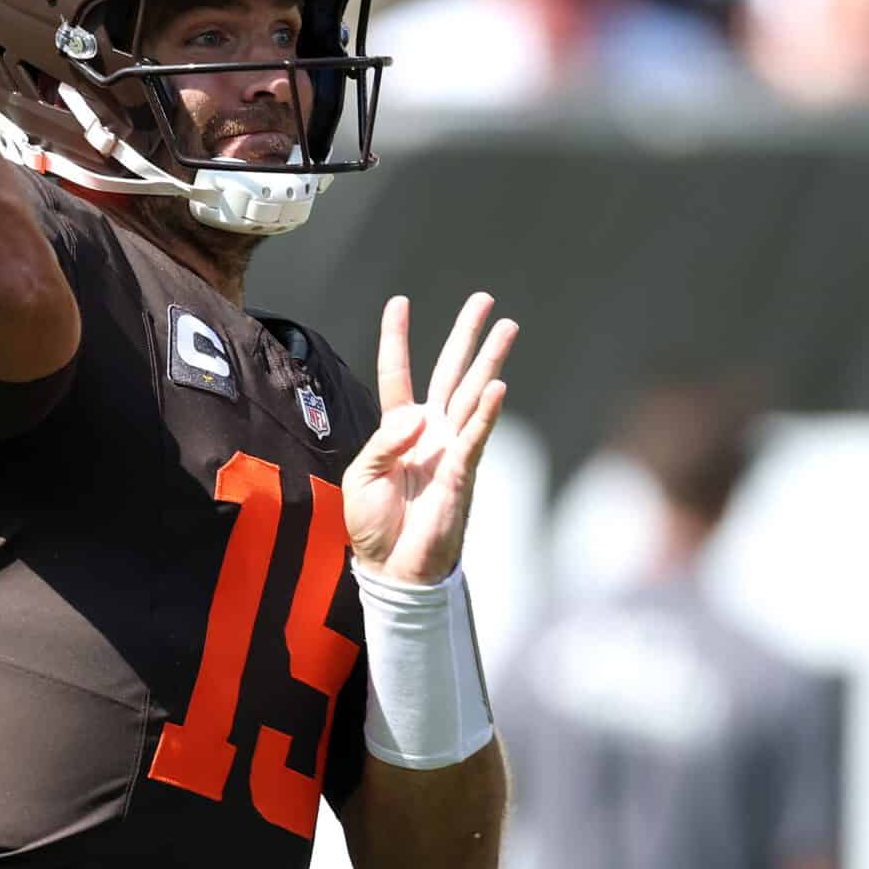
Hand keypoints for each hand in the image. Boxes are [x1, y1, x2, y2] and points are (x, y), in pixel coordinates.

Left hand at [343, 293, 517, 583]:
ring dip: (490, 361)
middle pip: (452, 372)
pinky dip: (487, 413)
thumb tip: (417, 416)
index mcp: (398, 429)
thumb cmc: (373, 526)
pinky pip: (476, 437)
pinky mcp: (462, 473)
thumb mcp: (361, 476)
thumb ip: (382, 442)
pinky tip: (499, 386)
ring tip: (507, 328)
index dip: (397, 338)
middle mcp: (430, 431)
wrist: (393, 570)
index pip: (398, 373)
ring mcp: (450, 449)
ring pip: (473, 395)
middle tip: (484, 299)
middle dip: (467, 335)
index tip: (400, 302)